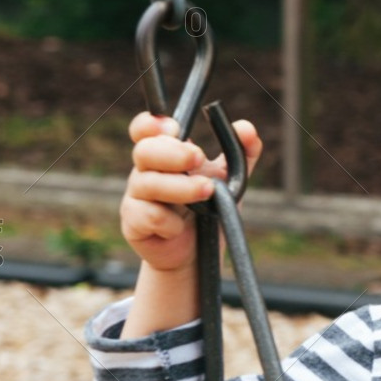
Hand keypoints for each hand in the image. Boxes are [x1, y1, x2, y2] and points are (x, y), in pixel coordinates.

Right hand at [120, 111, 262, 273]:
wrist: (199, 256)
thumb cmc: (209, 212)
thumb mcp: (230, 181)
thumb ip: (241, 154)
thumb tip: (247, 128)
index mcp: (165, 156)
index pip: (145, 130)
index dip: (152, 124)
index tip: (176, 128)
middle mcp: (146, 172)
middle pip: (144, 150)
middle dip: (173, 153)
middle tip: (200, 157)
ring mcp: (137, 197)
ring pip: (147, 183)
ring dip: (180, 186)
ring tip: (208, 191)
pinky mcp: (134, 223)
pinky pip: (148, 216)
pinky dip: (169, 222)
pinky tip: (179, 228)